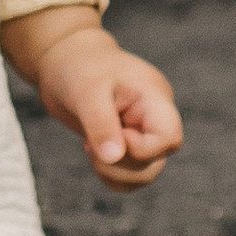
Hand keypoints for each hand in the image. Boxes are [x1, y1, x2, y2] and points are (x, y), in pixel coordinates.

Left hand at [3, 12, 182, 192]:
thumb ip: (101, 124)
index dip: (141, 148)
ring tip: (89, 147)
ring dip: (114, 172)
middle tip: (90, 145)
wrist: (65, 60)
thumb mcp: (86, 91)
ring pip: (144, 174)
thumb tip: (113, 159)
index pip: (169, 138)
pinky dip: (111, 174)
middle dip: (121, 164)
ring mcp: (142, 132)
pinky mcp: (127, 144)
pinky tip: (93, 153)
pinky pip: (130, 175)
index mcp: (154, 98)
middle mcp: (154, 118)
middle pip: (156, 162)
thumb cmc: (78, 67)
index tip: (113, 132)